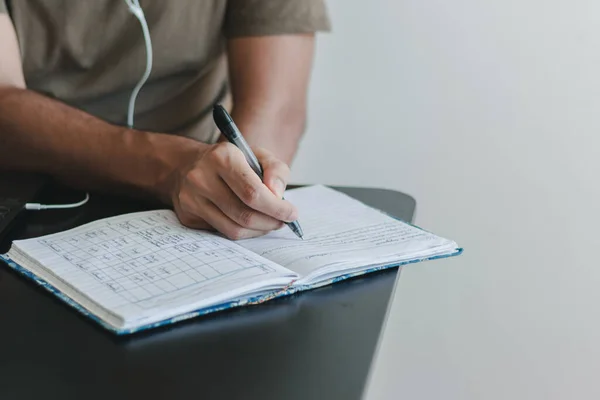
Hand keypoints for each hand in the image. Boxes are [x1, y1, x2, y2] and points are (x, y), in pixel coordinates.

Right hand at [169, 142, 296, 239]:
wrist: (188, 165)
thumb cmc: (230, 161)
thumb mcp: (258, 155)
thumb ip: (276, 170)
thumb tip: (278, 195)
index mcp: (222, 157)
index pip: (253, 192)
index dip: (276, 207)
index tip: (292, 213)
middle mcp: (201, 177)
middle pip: (244, 214)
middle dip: (270, 222)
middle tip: (283, 221)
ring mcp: (191, 199)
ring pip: (233, 229)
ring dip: (258, 230)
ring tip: (269, 223)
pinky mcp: (187, 215)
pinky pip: (222, 233)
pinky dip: (242, 232)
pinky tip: (250, 223)